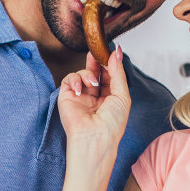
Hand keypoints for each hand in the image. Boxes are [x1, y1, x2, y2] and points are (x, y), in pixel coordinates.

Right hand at [56, 47, 129, 161]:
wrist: (95, 138)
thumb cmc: (111, 123)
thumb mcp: (122, 95)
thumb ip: (118, 72)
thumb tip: (116, 53)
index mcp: (110, 98)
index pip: (109, 75)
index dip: (109, 63)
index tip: (110, 52)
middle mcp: (95, 97)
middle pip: (95, 71)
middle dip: (96, 61)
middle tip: (97, 53)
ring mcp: (81, 97)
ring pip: (82, 73)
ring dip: (88, 73)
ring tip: (92, 83)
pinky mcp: (67, 97)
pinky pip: (69, 79)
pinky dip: (75, 80)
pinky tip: (80, 90)